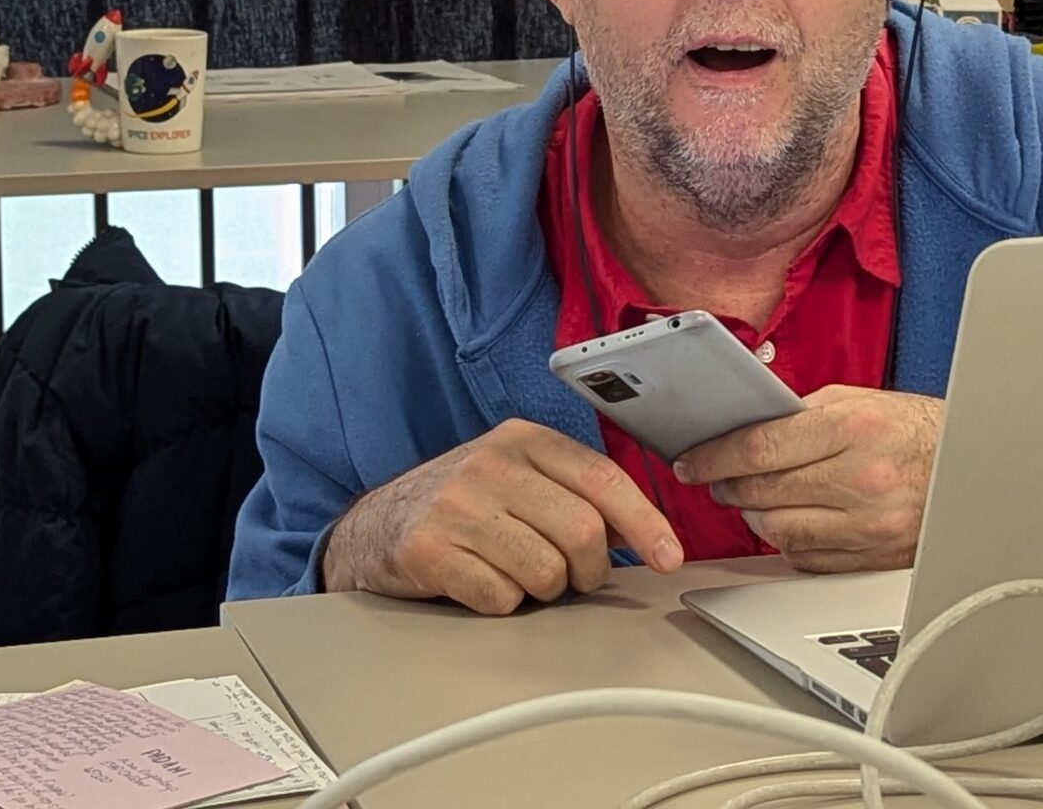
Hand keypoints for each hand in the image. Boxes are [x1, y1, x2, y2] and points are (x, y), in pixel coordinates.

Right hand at [321, 418, 683, 613]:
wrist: (374, 527)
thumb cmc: (462, 506)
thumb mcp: (517, 477)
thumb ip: (574, 493)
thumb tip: (646, 534)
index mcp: (522, 440)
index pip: (603, 479)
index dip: (645, 523)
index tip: (668, 556)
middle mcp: (490, 464)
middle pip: (582, 531)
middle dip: (590, 571)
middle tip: (574, 578)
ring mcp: (456, 506)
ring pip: (546, 572)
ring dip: (545, 591)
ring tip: (519, 576)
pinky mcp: (428, 549)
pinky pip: (500, 598)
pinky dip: (502, 604)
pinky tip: (482, 584)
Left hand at [672, 385, 942, 572]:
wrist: (976, 469)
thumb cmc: (917, 430)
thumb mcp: (860, 402)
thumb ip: (802, 416)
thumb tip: (743, 429)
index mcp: (855, 429)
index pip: (761, 447)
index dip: (715, 457)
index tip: (691, 462)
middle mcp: (862, 480)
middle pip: (763, 493)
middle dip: (729, 487)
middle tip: (716, 479)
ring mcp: (869, 526)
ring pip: (778, 533)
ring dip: (756, 517)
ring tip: (757, 499)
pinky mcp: (873, 559)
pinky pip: (807, 559)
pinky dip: (790, 542)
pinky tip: (795, 520)